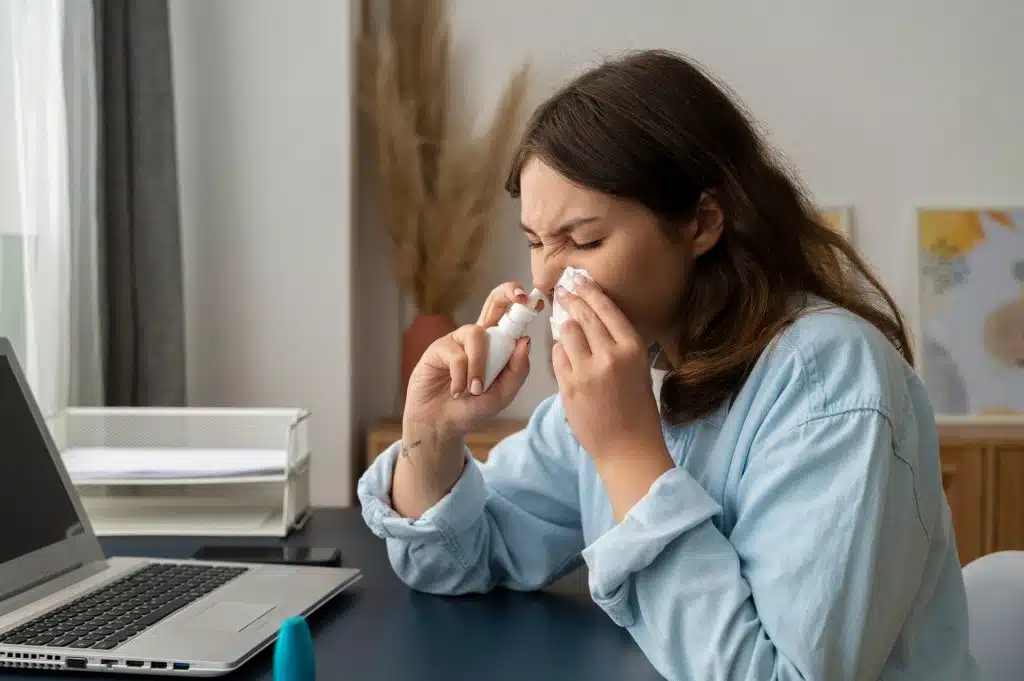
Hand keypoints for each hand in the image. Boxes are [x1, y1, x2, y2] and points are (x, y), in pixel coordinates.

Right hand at [404, 282, 535, 441]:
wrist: (443, 426)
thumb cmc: (472, 408)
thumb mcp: (503, 394)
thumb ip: (517, 370)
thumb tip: (525, 340)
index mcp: (497, 345)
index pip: (510, 316)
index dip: (521, 304)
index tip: (535, 300)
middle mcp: (478, 337)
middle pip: (493, 302)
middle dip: (507, 293)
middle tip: (519, 296)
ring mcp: (457, 340)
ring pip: (477, 336)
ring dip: (479, 366)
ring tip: (475, 390)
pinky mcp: (438, 349)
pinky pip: (456, 355)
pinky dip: (461, 377)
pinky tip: (457, 391)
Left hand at [551, 275, 664, 462]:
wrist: (627, 447)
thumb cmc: (637, 409)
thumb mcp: (638, 369)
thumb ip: (618, 345)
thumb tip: (593, 320)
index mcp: (633, 349)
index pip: (607, 310)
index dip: (590, 292)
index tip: (579, 280)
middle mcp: (610, 355)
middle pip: (584, 316)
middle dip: (571, 300)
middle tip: (562, 290)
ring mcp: (587, 371)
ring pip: (566, 333)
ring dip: (563, 326)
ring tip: (563, 321)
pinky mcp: (568, 386)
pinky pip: (557, 357)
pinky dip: (558, 351)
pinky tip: (562, 351)